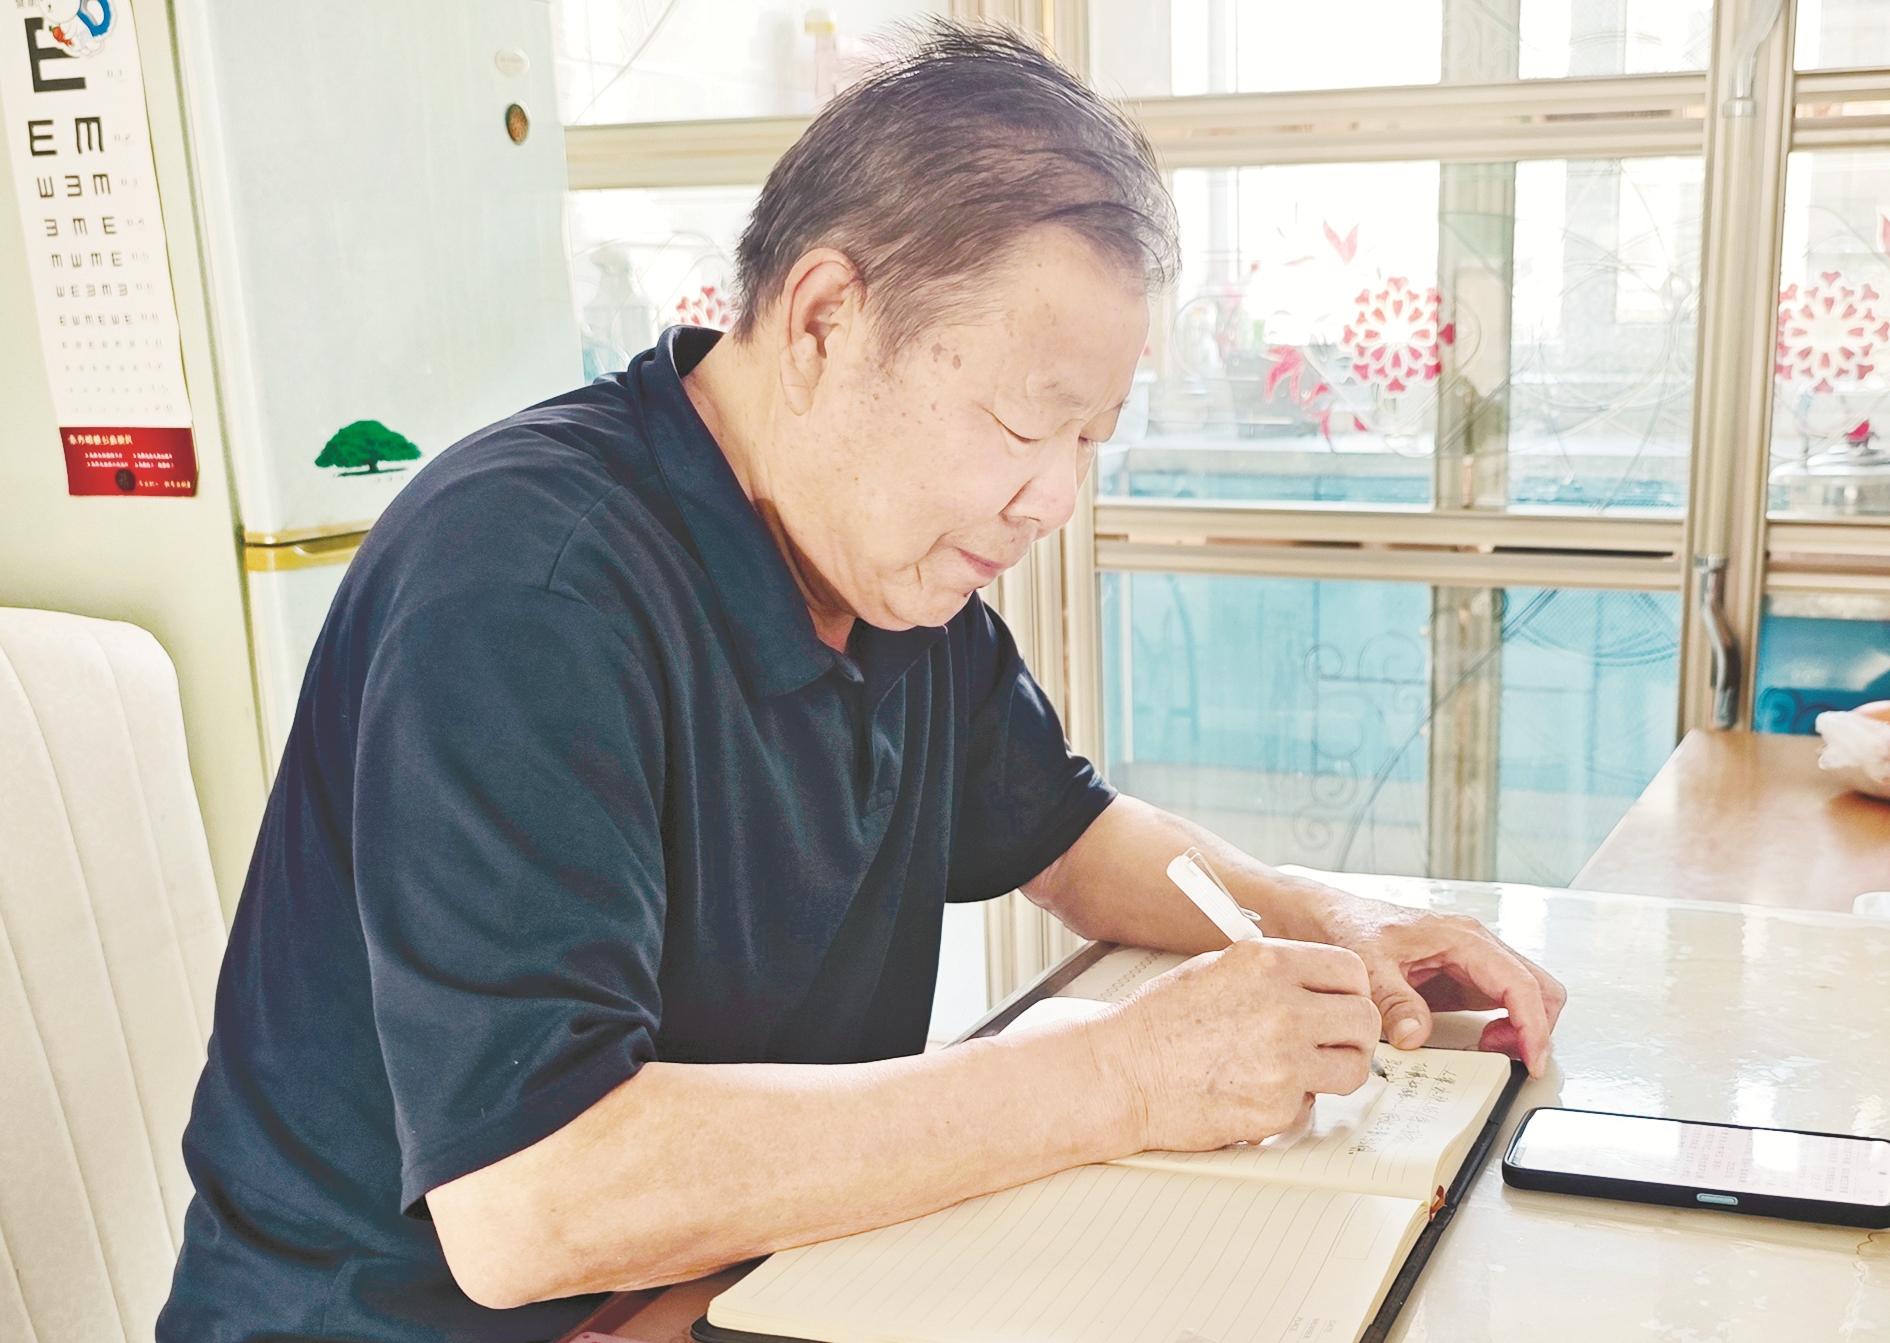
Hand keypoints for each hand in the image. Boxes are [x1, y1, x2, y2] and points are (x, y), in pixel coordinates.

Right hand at [1101, 939, 1379, 1153]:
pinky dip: (1290, 1103)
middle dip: (1352, 1033)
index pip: (1350, 969)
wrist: (1120, 1074)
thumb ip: (1271, 973)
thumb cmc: (1155, 1024)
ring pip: (1352, 1068)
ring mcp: (1284, 1061)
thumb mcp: (1214, 969)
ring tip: (1298, 1070)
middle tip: (1332, 1042)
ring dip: (1333, 1071)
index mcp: (1268, 964)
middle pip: (1364, 1019)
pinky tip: (1254, 1091)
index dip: (1352, 990)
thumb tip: (1313, 983)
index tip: (1343, 1003)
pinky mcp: (1277, 1107)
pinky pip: (1311, 1106)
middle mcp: (1283, 1008)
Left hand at [1306, 888, 1565, 1077]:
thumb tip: (1416, 1037)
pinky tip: (1479, 1041)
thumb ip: (1393, 1001)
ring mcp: (1472, 963)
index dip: (1533, 1027)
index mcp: (1463, 938)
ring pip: (1526, 996)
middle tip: (1512, 1059)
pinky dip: (1504, 1027)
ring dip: (1522, 1028)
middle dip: (1537, 1027)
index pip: (1521, 984)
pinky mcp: (1462, 978)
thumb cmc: (1351, 928)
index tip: (1532, 1060)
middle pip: (1539, 987)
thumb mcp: (1367, 965)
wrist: (1331, 917)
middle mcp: (1476, 947)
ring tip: (1489, 1049)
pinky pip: (1502, 1004)